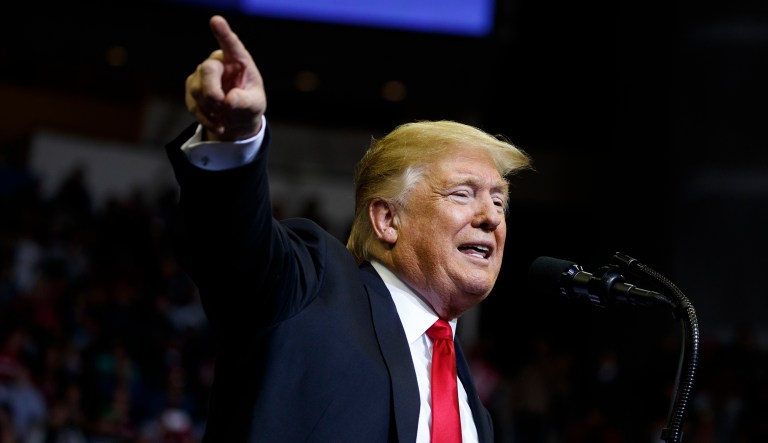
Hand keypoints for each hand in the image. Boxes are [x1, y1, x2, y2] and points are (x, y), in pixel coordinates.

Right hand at [185, 15, 265, 140]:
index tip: (216, 20)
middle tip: (222, 105)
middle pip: (207, 70)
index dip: (223, 33)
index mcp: (237, 60)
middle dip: (212, 92)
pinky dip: (206, 119)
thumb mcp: (254, 106)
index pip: (230, 44)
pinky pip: (193, 104)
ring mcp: (202, 75)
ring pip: (197, 89)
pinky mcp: (192, 89)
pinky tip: (218, 124)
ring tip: (226, 117)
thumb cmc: (249, 105)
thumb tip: (229, 100)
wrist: (237, 120)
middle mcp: (218, 63)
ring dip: (212, 109)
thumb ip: (245, 103)